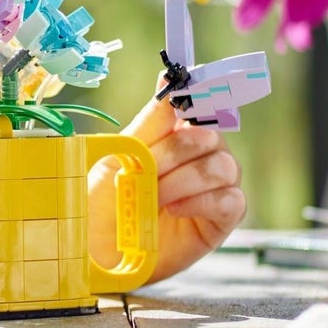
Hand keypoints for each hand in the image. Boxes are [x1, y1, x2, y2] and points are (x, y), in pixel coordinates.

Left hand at [88, 89, 245, 284]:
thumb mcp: (121, 156)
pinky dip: (201, 201)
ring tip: (155, 196)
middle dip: (175, 152)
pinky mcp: (220, 220)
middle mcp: (199, 159)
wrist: (96, 250)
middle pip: (209, 137)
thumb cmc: (103, 203)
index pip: (198, 107)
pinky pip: (231, 200)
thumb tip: (167, 78)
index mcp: (174, 137)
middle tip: (146, 170)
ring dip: (185, 179)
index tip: (181, 91)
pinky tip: (173, 210)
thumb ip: (150, 122)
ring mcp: (213, 189)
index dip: (197, 95)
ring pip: (224, 166)